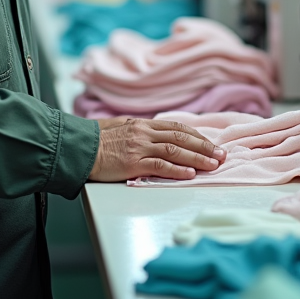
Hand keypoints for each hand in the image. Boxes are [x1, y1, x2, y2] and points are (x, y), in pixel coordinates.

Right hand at [88, 118, 225, 181]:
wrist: (78, 148)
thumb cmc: (96, 141)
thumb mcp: (121, 128)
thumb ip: (139, 131)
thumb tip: (155, 136)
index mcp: (142, 125)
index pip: (176, 128)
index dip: (196, 136)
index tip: (210, 144)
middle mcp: (144, 133)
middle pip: (181, 138)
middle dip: (204, 147)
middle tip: (221, 155)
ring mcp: (139, 147)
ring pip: (175, 151)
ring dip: (197, 158)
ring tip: (213, 165)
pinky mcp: (133, 163)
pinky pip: (160, 166)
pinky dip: (177, 170)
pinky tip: (190, 174)